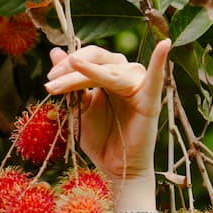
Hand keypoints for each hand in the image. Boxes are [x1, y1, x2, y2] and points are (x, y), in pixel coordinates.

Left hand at [43, 41, 170, 178]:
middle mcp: (125, 74)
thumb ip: (70, 81)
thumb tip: (55, 51)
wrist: (115, 167)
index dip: (68, 64)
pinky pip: (155, 79)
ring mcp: (138, 86)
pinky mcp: (150, 100)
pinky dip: (159, 62)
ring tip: (67, 73)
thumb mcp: (80, 107)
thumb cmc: (100, 138)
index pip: (89, 59)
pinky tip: (164, 45)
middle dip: (73, 67)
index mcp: (109, 74)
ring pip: (112, 71)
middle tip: (51, 79)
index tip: (48, 79)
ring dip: (88, 71)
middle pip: (99, 60)